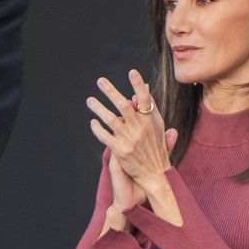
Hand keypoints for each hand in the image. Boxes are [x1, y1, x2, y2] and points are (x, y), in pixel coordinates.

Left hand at [87, 70, 174, 193]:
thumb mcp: (159, 129)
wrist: (155, 176)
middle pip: (123, 105)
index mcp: (151, 122)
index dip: (138, 85)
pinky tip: (92, 122)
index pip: (146, 99)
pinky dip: (97, 128)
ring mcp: (129, 140)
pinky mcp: (120, 151)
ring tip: (90, 100)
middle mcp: (140, 129)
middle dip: (111, 91)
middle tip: (100, 81)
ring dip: (98, 108)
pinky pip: (104, 136)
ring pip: (110, 119)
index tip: (132, 72)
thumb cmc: (157, 151)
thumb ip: (152, 109)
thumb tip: (145, 89)